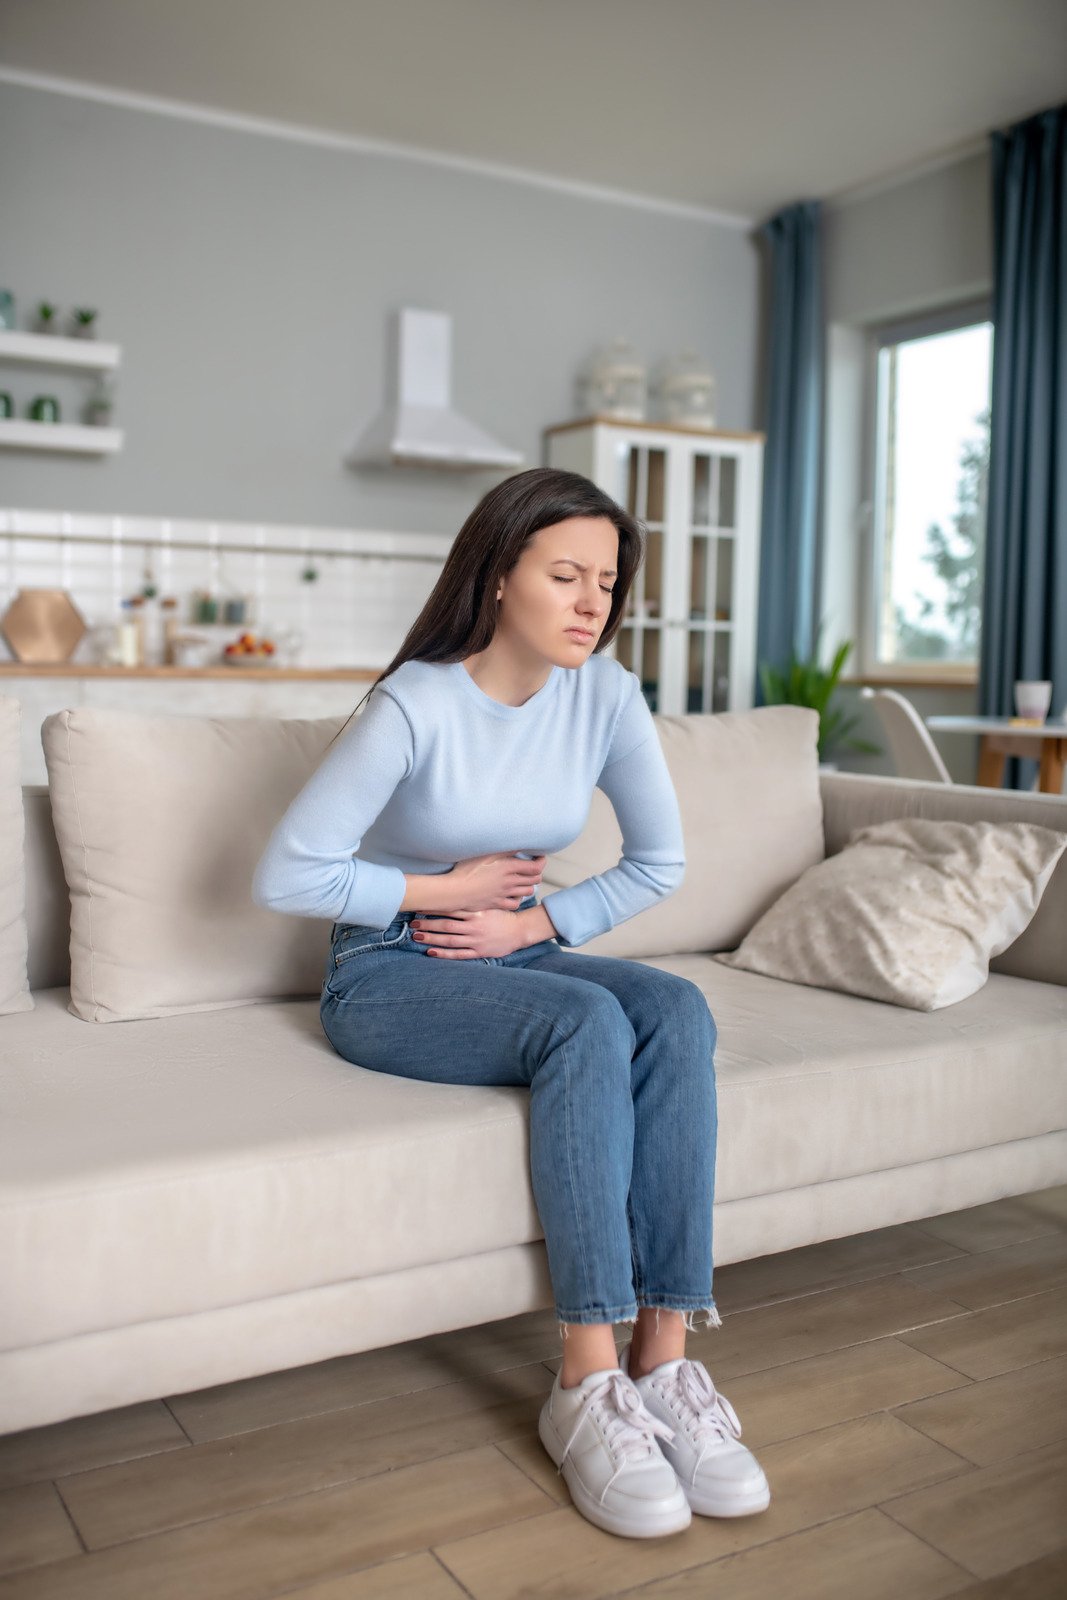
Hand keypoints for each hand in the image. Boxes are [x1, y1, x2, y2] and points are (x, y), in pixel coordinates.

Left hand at [410, 908, 524, 958]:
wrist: (520, 930)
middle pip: (446, 925)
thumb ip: (473, 900)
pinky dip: (444, 954)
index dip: (434, 908)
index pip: (451, 909)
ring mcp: (475, 940)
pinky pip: (458, 954)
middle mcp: (474, 926)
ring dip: (431, 938)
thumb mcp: (489, 903)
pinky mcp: (478, 951)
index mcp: (476, 912)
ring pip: (449, 940)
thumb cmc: (502, 915)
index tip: (421, 907)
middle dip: (428, 925)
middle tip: (412, 924)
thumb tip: (455, 892)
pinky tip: (431, 951)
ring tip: (416, 936)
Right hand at [445, 851, 545, 911]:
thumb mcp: (485, 853)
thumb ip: (504, 849)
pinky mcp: (498, 903)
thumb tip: (519, 843)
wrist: (455, 891)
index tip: (539, 857)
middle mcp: (510, 882)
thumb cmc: (466, 870)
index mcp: (508, 867)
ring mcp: (505, 894)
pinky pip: (516, 903)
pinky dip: (518, 898)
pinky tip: (513, 894)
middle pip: (535, 880)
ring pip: (528, 892)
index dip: (541, 861)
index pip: (536, 867)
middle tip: (531, 868)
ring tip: (523, 880)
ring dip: (528, 885)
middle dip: (536, 873)